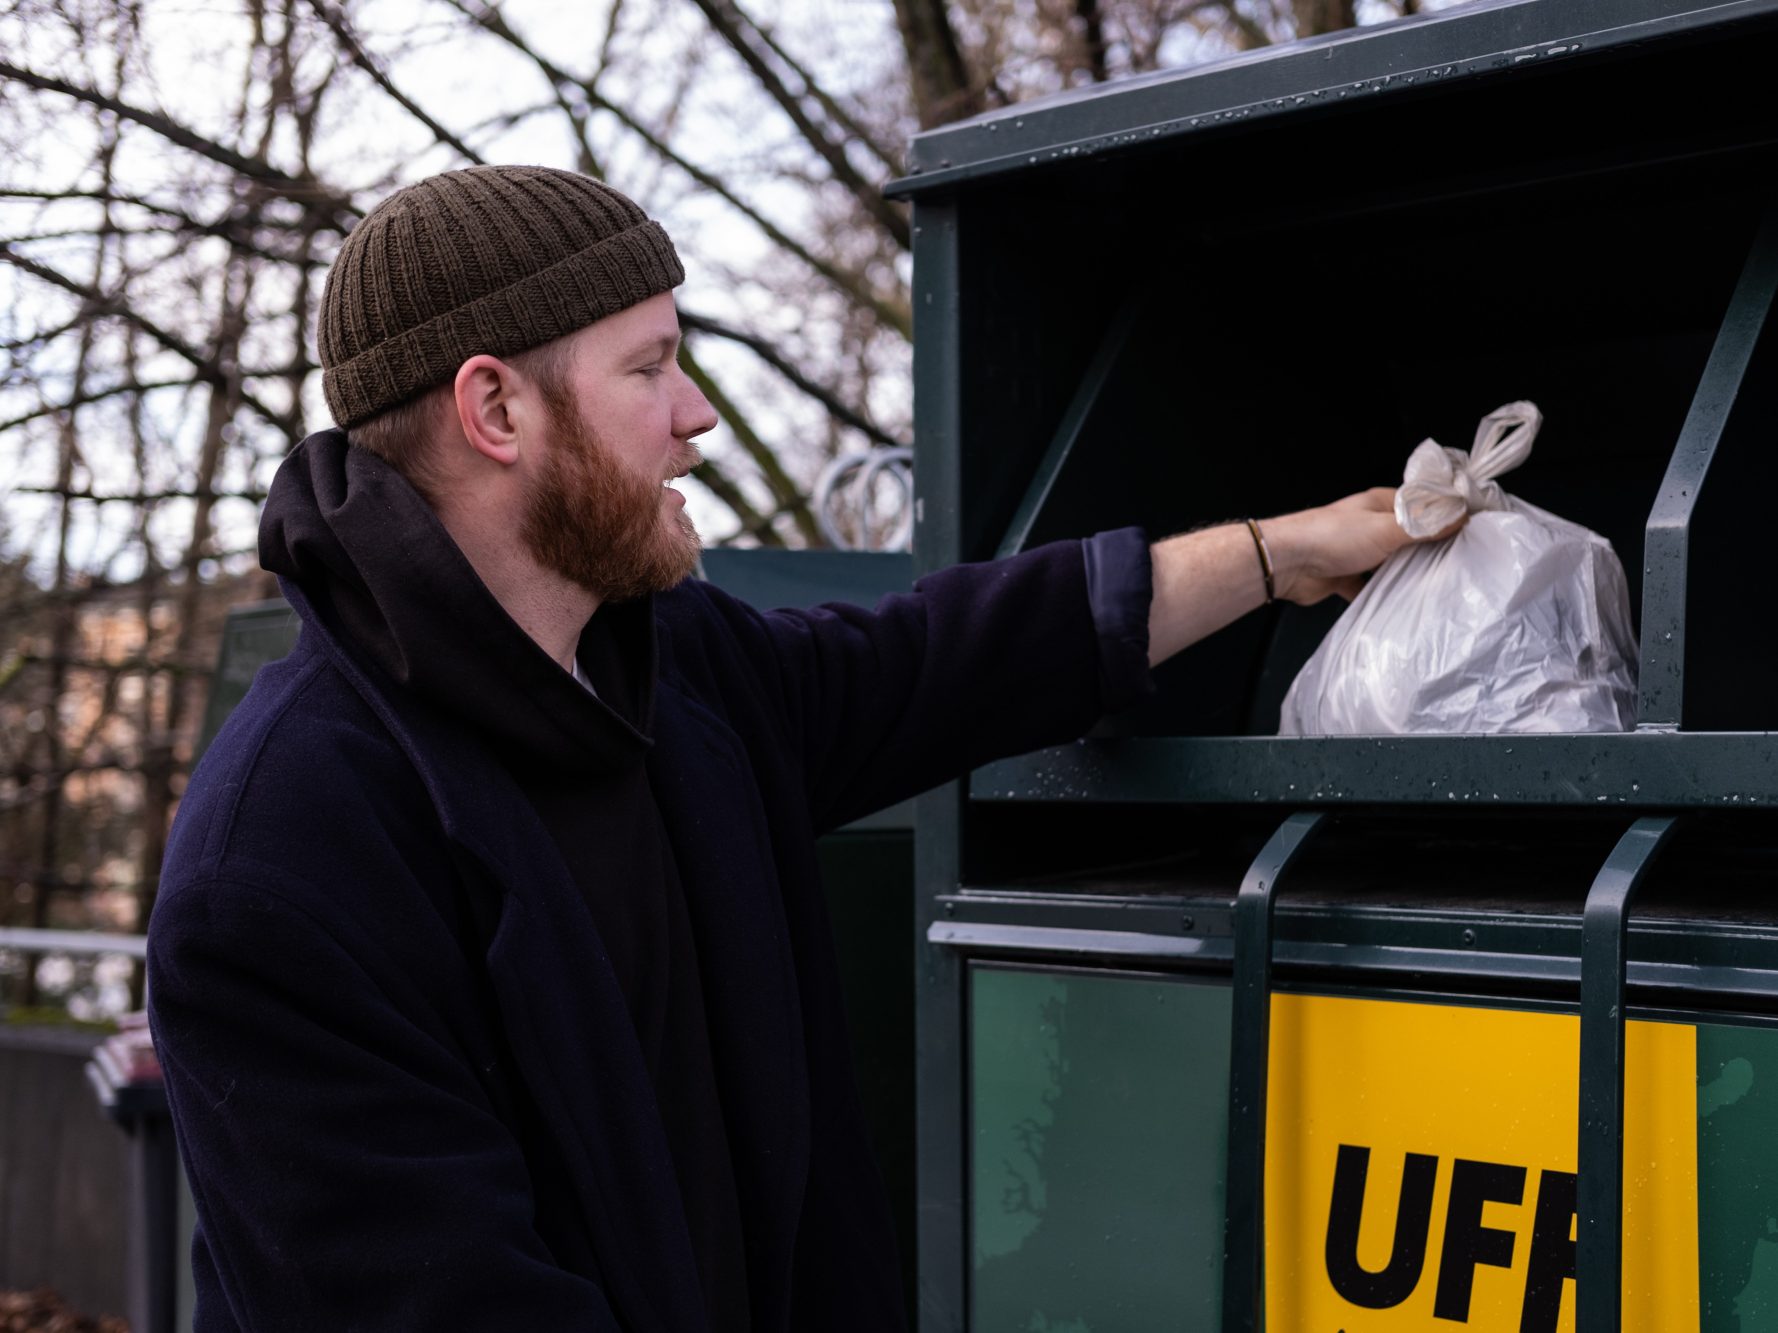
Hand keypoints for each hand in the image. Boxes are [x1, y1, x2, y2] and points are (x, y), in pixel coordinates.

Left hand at [1263, 487, 1455, 604]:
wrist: (1287, 563)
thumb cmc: (1332, 536)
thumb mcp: (1386, 528)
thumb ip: (1423, 526)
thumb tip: (1459, 518)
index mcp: (1380, 504)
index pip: (1421, 505)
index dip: (1445, 516)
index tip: (1472, 531)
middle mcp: (1369, 526)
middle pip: (1408, 537)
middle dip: (1429, 549)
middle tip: (1460, 563)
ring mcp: (1356, 552)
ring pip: (1390, 563)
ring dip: (1406, 574)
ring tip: (1438, 586)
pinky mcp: (1344, 577)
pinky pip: (1370, 587)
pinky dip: (1382, 596)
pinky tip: (1401, 606)